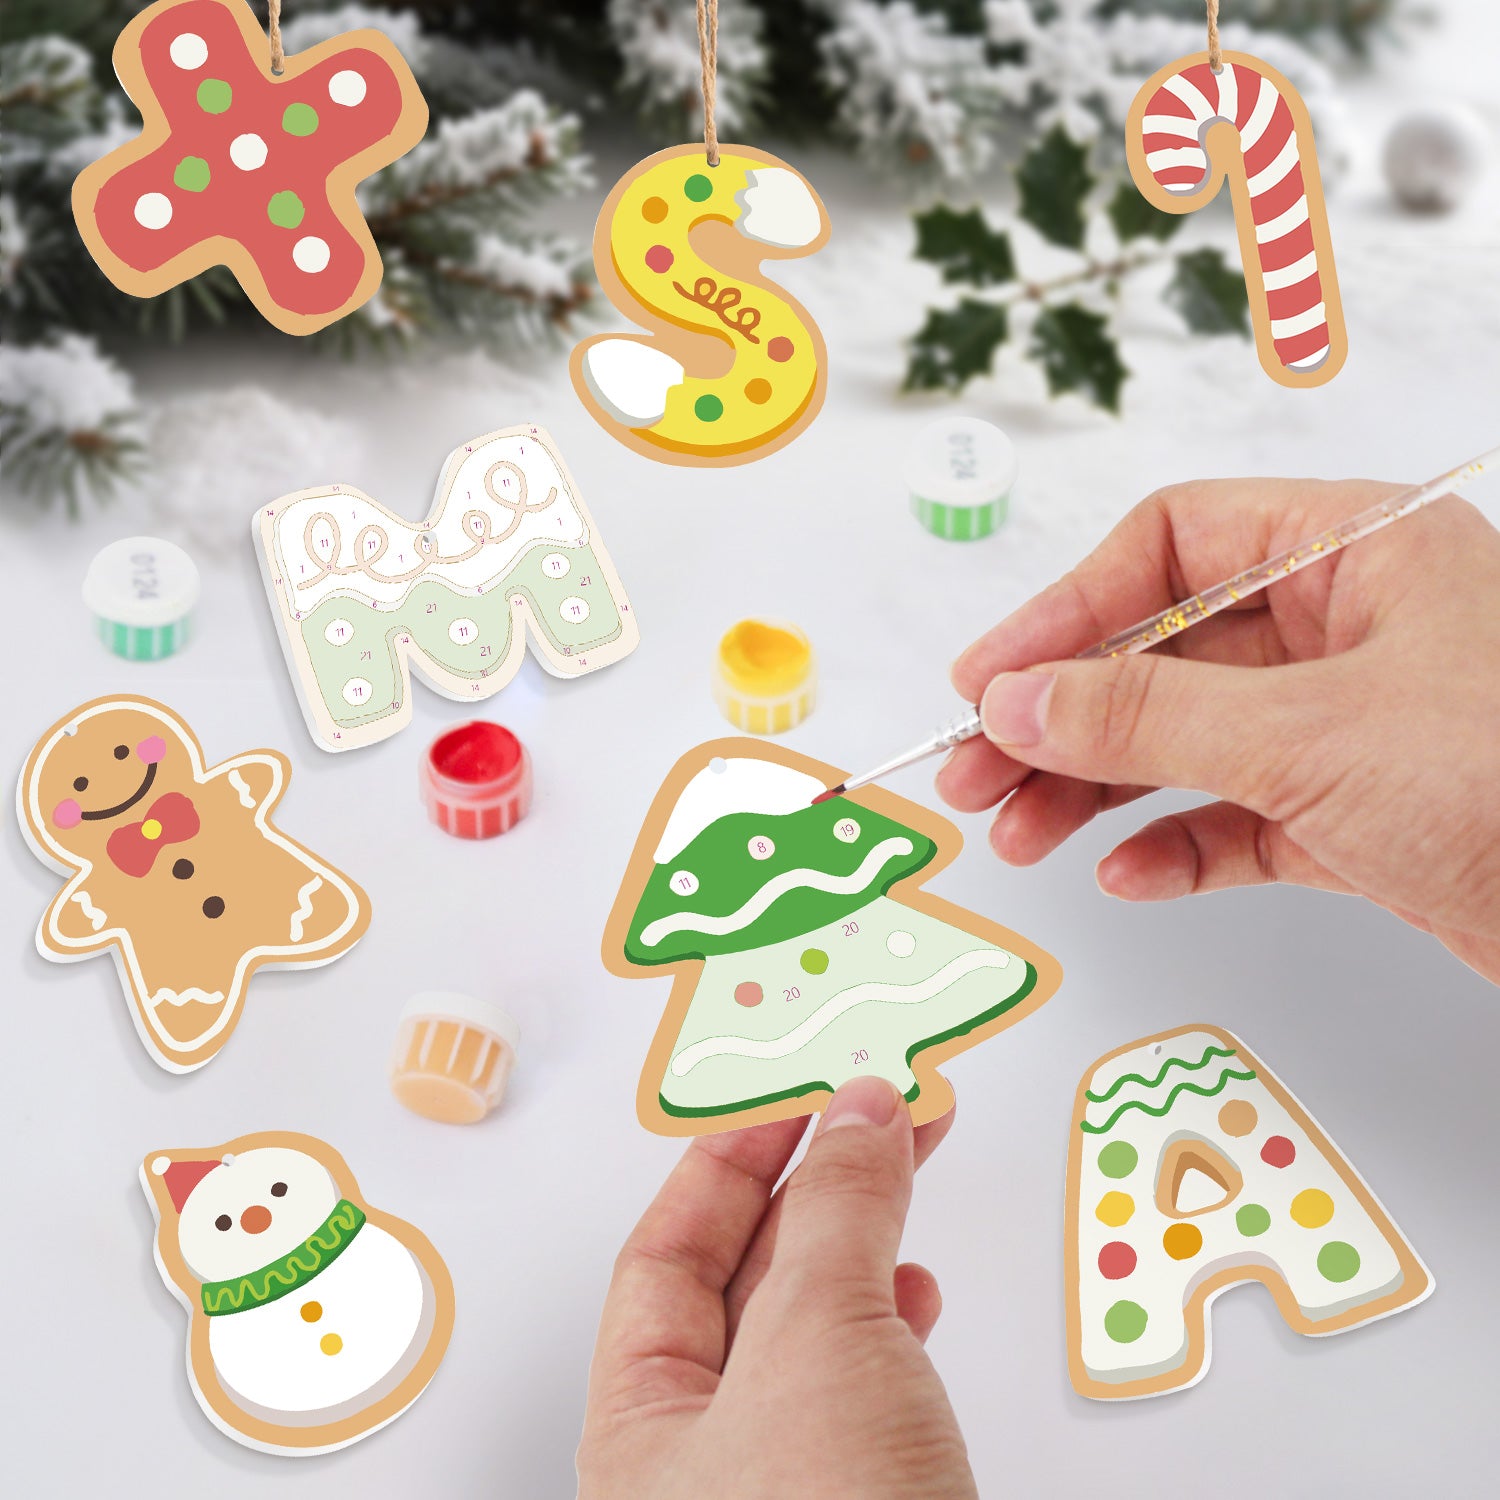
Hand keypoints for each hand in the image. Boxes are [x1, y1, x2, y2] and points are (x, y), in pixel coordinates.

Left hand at [576, 1077, 974, 1499]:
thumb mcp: (819, 1336)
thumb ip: (838, 1212)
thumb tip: (858, 1115)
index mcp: (641, 1426)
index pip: (664, 1256)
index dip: (726, 1161)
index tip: (786, 1095)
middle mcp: (702, 1459)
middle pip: (746, 1280)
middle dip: (814, 1185)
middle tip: (864, 1108)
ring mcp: (784, 1481)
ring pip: (813, 1327)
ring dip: (863, 1239)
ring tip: (904, 1160)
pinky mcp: (860, 1496)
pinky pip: (864, 1380)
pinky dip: (894, 1320)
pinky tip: (916, 1291)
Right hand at [937, 480, 1499, 982]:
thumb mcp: (1308, 736)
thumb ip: (1143, 715)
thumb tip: (1011, 701)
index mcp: (1357, 550)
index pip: (1170, 545)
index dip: (1065, 608)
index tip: (990, 680)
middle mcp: (1352, 625)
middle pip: (1163, 651)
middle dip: (1062, 717)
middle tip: (975, 776)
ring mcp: (1355, 722)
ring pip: (1189, 739)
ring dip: (1097, 788)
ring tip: (1018, 837)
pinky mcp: (1363, 813)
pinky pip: (1241, 815)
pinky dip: (1178, 843)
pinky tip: (1128, 874)